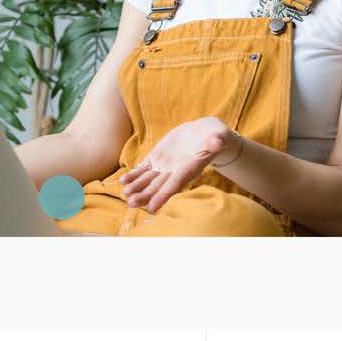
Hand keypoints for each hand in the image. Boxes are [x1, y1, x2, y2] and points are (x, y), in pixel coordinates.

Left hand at [120, 116, 237, 213]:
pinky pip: (144, 168)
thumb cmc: (215, 136)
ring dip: (136, 186)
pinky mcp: (158, 156)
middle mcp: (175, 171)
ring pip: (148, 179)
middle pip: (158, 186)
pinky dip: (134, 174)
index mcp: (189, 169)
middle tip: (131, 203)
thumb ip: (217, 141)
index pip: (175, 185)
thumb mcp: (218, 136)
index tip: (152, 207)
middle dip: (145, 195)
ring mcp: (165, 165)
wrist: (204, 133)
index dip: (163, 196)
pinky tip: (123, 180)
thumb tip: (216, 142)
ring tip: (125, 192)